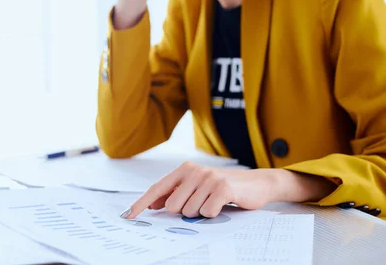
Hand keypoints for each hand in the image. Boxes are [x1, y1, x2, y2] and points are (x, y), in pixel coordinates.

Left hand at [121, 162, 335, 219]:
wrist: (257, 184)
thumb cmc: (223, 187)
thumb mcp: (197, 187)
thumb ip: (176, 192)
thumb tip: (153, 204)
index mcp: (184, 170)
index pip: (157, 188)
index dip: (141, 203)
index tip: (129, 215)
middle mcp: (194, 171)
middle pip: (173, 206)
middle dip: (185, 212)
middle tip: (202, 204)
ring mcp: (209, 178)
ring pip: (190, 212)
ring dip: (201, 213)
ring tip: (214, 203)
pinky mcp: (223, 188)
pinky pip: (207, 212)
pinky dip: (214, 213)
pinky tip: (222, 205)